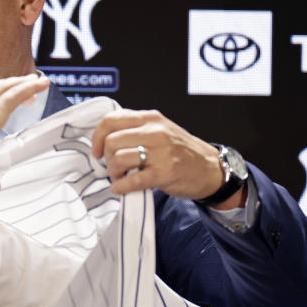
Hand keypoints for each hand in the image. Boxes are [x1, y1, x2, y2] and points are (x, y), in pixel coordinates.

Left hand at [90, 109, 235, 203]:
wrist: (210, 168)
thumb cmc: (181, 151)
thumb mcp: (159, 129)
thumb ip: (135, 128)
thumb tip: (104, 138)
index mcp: (150, 118)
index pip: (110, 121)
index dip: (97, 137)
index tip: (96, 151)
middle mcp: (154, 132)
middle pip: (111, 141)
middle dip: (105, 157)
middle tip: (112, 166)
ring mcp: (160, 152)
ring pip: (118, 158)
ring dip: (113, 172)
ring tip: (119, 177)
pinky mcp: (164, 173)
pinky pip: (131, 180)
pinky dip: (120, 187)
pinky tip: (120, 188)